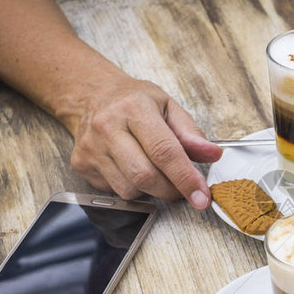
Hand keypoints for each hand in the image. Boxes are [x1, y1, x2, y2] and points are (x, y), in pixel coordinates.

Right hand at [61, 76, 221, 205]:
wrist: (92, 95)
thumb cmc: (133, 101)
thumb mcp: (167, 106)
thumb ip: (191, 133)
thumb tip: (212, 154)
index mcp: (134, 109)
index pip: (164, 151)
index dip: (185, 178)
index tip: (201, 197)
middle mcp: (108, 128)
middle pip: (145, 176)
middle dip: (171, 190)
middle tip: (183, 188)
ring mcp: (91, 148)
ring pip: (129, 189)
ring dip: (151, 189)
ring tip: (154, 169)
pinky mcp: (81, 165)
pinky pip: (115, 191)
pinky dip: (131, 186)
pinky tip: (131, 166)